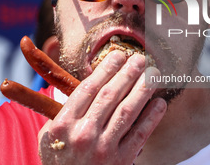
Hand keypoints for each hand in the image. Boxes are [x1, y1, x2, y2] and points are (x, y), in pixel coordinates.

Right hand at [38, 50, 166, 164]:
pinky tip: (160, 103)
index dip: (106, 69)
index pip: (88, 88)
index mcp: (64, 124)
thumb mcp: (50, 134)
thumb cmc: (59, 160)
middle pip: (110, 95)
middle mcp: (83, 134)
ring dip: (142, 89)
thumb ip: (64, 110)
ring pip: (127, 111)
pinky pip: (139, 135)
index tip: (118, 55)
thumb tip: (85, 84)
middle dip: (127, 73)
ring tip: (153, 74)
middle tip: (139, 59)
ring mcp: (103, 149)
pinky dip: (152, 117)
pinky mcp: (120, 161)